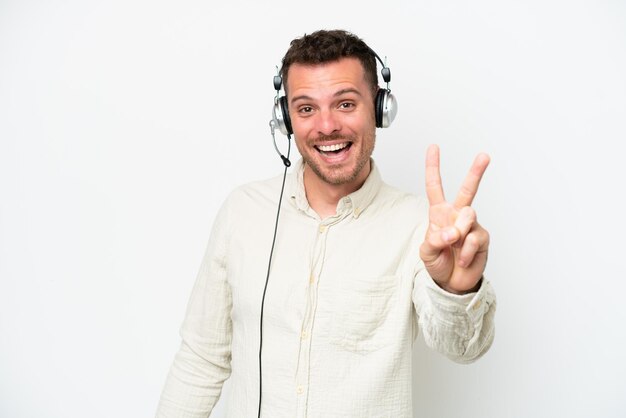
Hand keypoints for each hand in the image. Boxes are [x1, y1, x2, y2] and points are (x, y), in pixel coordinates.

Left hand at [419, 144, 490, 293]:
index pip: (435, 187)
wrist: (452, 283)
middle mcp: (457, 215)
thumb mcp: (427, 252)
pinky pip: (474, 239)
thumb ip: (435, 240)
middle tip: (484, 156)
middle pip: (467, 190)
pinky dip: (465, 252)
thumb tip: (452, 233)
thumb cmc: (438, 262)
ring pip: (468, 216)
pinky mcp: (482, 239)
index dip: (433, 167)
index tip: (433, 147)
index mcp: (439, 213)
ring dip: (458, 233)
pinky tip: (462, 259)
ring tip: (453, 247)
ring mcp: (471, 226)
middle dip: (476, 172)